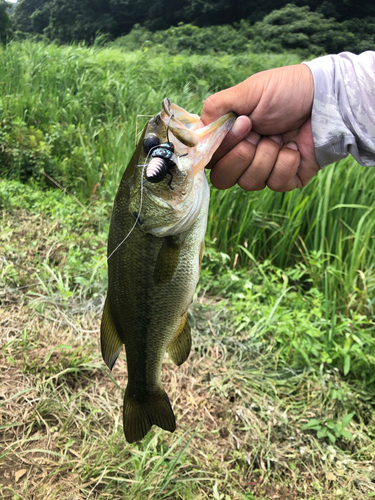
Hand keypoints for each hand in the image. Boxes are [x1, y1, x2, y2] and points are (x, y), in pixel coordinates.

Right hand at [200, 64, 319, 191]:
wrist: (326, 99)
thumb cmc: (287, 91)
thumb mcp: (248, 92)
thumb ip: (216, 108)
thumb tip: (196, 133)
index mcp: (231, 138)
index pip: (210, 160)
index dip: (221, 150)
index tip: (241, 127)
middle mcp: (244, 157)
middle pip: (224, 179)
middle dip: (242, 156)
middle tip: (258, 133)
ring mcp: (265, 169)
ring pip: (249, 183)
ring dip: (266, 156)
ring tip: (280, 137)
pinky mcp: (286, 179)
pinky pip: (276, 184)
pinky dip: (286, 162)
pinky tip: (294, 147)